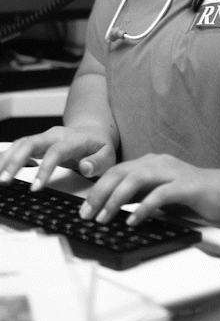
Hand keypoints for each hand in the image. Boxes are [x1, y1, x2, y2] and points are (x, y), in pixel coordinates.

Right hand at [0, 126, 116, 190]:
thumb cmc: (99, 146)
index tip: (36, 187)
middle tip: (5, 180)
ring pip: (21, 143)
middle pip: (31, 143)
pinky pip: (18, 147)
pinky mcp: (37, 142)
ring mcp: (44, 137)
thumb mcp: (108, 155)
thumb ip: (99, 162)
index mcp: (74, 139)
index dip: (45, 169)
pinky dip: (6, 156)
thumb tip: (85, 167)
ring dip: (6, 159)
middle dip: (15, 161)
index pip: (56, 151)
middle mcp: (56, 135)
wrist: (94, 132)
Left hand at [78, 153, 219, 225]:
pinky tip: (134, 219)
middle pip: (121, 172)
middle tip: (88, 214)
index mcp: (151, 163)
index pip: (116, 171)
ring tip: (105, 217)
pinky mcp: (186, 186)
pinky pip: (160, 194)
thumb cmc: (194, 196)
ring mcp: (173, 173)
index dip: (97, 189)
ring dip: (117, 199)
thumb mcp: (160, 195)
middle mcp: (160, 163)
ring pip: (137, 179)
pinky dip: (144, 206)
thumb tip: (112, 209)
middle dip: (100, 193)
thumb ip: (140, 197)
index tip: (84, 209)